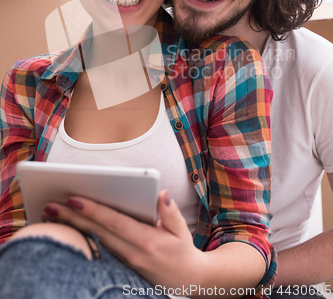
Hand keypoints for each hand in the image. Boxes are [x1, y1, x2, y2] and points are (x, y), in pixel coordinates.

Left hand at [42, 191, 206, 289]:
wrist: (187, 281)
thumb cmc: (182, 251)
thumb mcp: (181, 231)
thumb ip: (170, 212)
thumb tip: (162, 194)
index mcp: (147, 241)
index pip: (114, 222)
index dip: (94, 210)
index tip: (74, 198)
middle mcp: (132, 253)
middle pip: (97, 232)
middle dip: (72, 217)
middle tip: (50, 205)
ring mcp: (124, 263)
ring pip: (94, 242)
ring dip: (72, 228)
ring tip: (51, 214)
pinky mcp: (120, 267)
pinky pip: (98, 250)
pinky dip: (81, 238)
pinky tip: (68, 229)